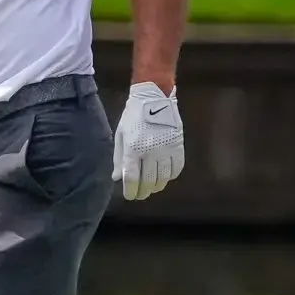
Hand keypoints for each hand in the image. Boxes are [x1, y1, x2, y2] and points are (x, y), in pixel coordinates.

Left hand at [113, 81, 184, 202]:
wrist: (154, 98)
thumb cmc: (133, 116)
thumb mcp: (121, 135)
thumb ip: (118, 157)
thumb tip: (116, 178)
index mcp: (133, 148)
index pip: (131, 178)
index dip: (130, 191)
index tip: (129, 196)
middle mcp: (151, 152)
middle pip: (148, 181)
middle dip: (143, 192)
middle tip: (140, 195)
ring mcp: (166, 150)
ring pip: (163, 178)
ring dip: (156, 186)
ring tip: (151, 187)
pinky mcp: (178, 146)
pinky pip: (176, 169)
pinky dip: (170, 177)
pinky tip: (164, 176)